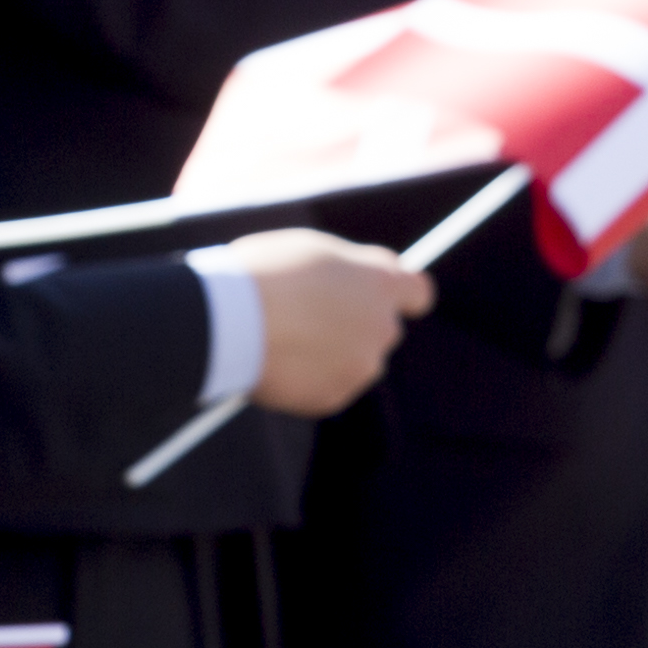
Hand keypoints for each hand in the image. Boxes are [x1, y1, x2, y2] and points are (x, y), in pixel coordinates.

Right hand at [228, 229, 433, 414]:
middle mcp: (382, 327)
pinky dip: (308, 379)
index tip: (385, 297)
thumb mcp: (314, 250)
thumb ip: (350, 269)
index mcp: (381, 282)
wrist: (228, 322)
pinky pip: (328, 387)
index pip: (418, 293)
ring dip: (332, 354)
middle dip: (357, 325)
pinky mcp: (335, 398)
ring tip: (284, 338)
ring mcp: (361, 367)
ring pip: (355, 361)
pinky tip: (276, 363)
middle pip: (383, 329)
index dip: (403, 296)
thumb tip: (358, 282)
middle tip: (312, 317)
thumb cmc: (264, 274)